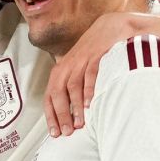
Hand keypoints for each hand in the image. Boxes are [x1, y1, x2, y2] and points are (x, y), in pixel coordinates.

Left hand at [45, 11, 147, 135]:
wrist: (110, 27)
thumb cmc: (93, 53)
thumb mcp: (78, 68)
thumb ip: (72, 87)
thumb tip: (71, 115)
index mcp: (60, 71)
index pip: (49, 96)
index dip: (51, 115)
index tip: (55, 133)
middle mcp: (67, 65)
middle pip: (58, 92)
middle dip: (62, 114)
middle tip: (67, 132)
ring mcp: (81, 59)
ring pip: (73, 85)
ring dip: (75, 106)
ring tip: (79, 124)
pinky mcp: (96, 55)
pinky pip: (90, 73)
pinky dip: (89, 89)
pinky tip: (90, 104)